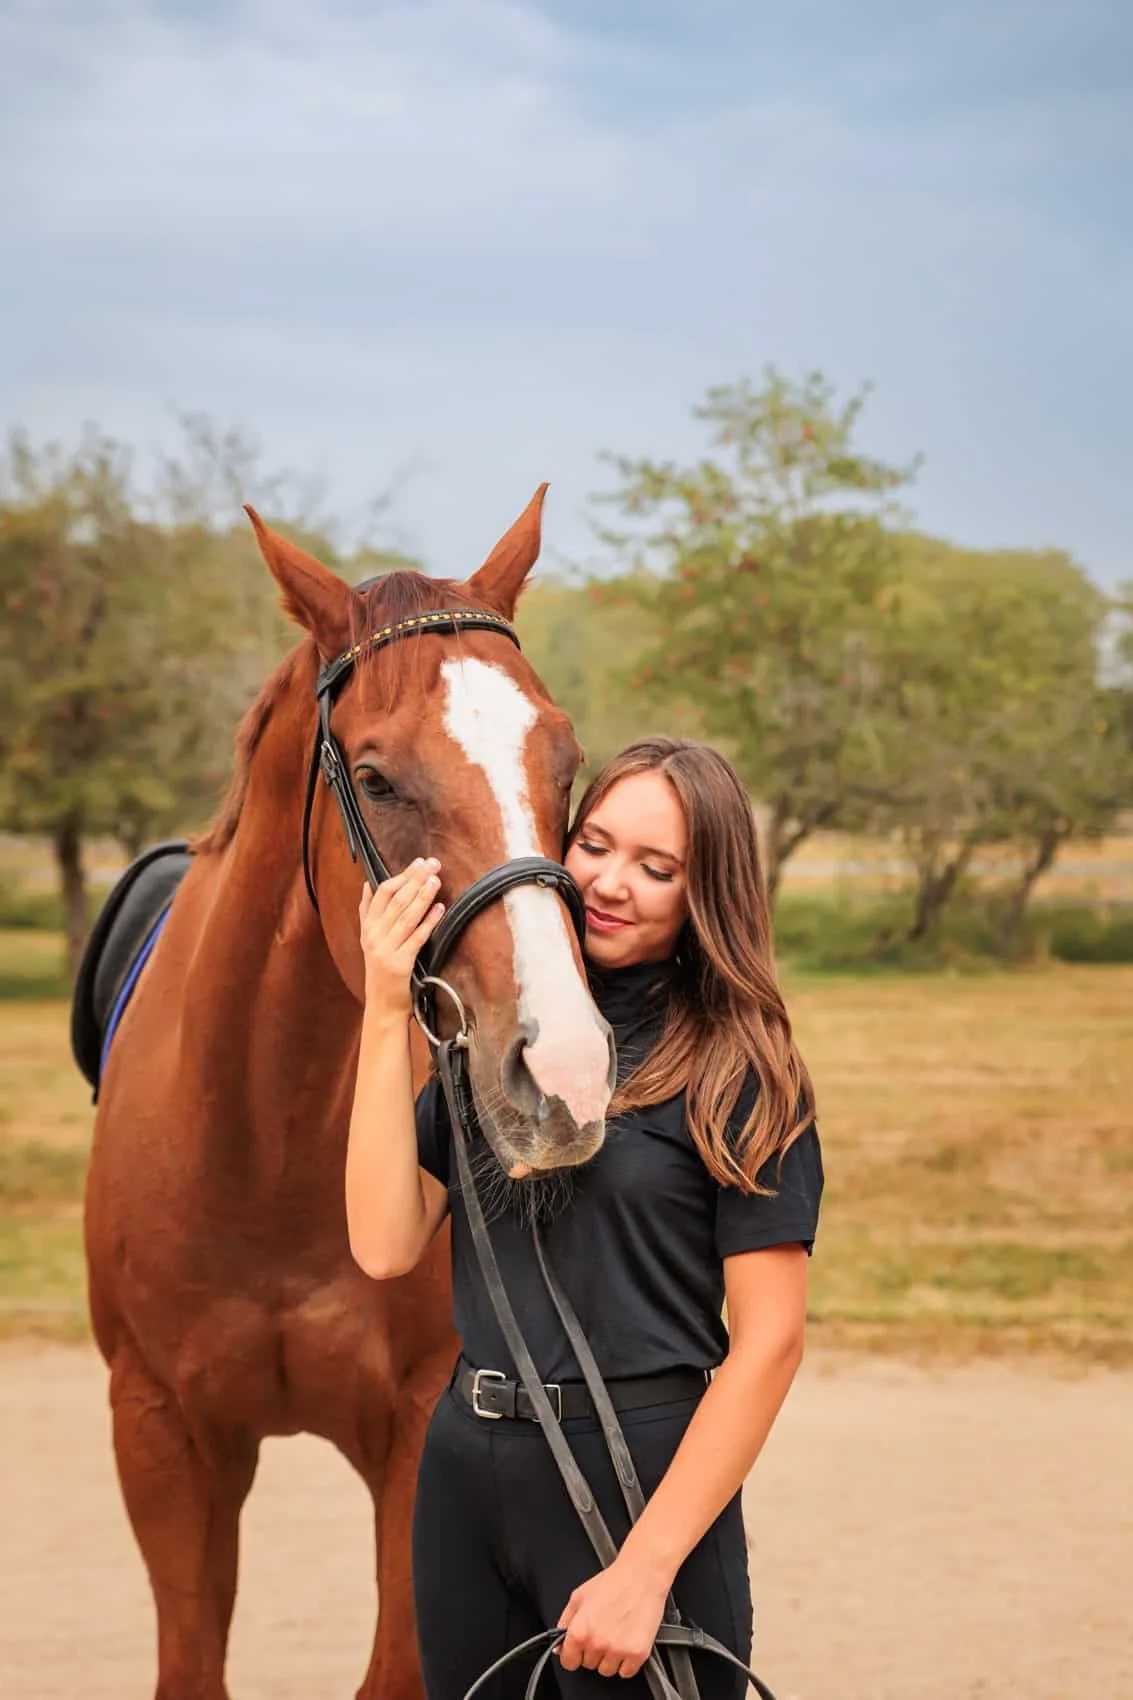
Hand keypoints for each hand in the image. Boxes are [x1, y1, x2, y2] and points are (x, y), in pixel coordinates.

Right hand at [358, 859, 444, 1015]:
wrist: (381, 1006)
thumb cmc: (381, 971)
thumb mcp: (368, 940)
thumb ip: (368, 912)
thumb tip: (368, 885)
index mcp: (368, 927)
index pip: (382, 893)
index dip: (402, 876)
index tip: (418, 863)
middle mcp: (374, 936)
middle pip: (396, 900)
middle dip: (415, 879)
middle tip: (433, 864)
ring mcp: (386, 950)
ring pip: (406, 916)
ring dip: (422, 896)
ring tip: (436, 880)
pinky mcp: (400, 964)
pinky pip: (417, 938)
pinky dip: (428, 922)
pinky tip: (440, 909)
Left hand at [557, 1559, 668, 1678]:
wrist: (642, 1574)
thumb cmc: (613, 1581)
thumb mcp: (579, 1596)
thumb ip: (565, 1622)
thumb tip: (559, 1646)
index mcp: (580, 1631)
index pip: (568, 1662)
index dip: (574, 1654)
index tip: (580, 1648)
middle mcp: (597, 1643)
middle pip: (589, 1665)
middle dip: (594, 1651)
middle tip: (604, 1630)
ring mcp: (618, 1650)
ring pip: (607, 1670)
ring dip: (611, 1657)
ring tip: (617, 1633)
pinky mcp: (638, 1654)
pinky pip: (627, 1672)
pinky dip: (628, 1661)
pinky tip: (628, 1641)